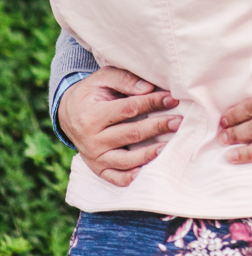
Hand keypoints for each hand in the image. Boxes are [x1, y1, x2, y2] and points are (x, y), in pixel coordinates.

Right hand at [58, 67, 181, 186]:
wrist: (68, 114)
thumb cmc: (92, 92)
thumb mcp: (103, 78)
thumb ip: (125, 79)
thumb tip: (148, 89)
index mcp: (92, 115)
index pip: (128, 109)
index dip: (152, 103)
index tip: (172, 98)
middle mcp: (92, 140)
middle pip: (131, 134)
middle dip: (157, 127)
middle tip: (178, 121)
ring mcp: (94, 158)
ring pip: (126, 160)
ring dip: (149, 154)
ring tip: (169, 146)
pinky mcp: (98, 169)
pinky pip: (116, 178)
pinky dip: (132, 177)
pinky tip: (148, 170)